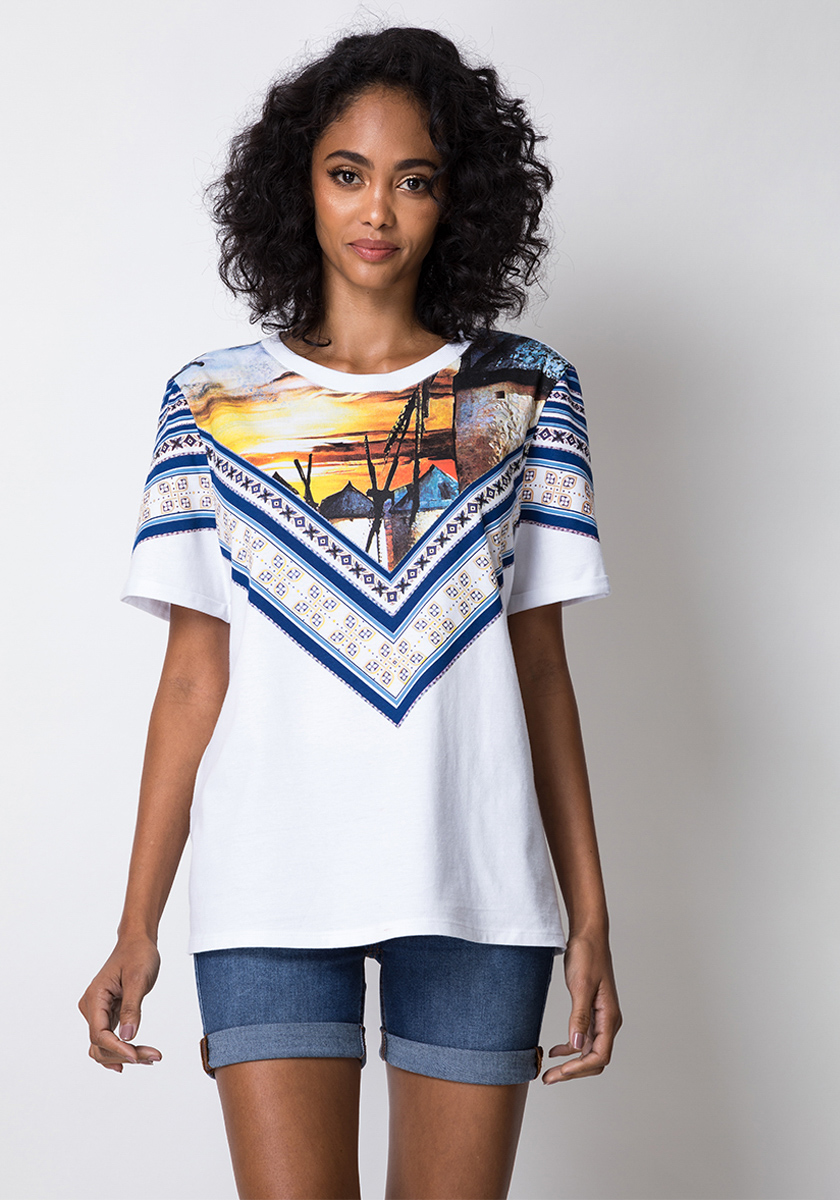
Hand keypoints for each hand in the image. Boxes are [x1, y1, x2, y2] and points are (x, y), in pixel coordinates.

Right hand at [78, 935, 162, 1071]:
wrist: (138, 942)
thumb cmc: (137, 954)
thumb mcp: (138, 979)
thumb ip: (132, 1008)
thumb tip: (128, 1037)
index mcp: (95, 997)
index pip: (99, 1034)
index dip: (117, 1048)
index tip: (137, 1056)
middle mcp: (91, 1007)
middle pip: (101, 1044)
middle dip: (125, 1054)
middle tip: (154, 1057)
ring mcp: (98, 1012)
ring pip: (104, 1045)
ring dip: (124, 1055)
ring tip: (150, 1058)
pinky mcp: (107, 1014)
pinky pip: (110, 1038)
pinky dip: (123, 1048)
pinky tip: (139, 1056)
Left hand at [542, 931, 621, 1083]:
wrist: (588, 936)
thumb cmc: (588, 956)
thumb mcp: (581, 986)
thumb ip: (579, 1016)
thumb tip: (576, 1046)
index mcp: (609, 1018)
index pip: (599, 1056)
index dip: (579, 1069)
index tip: (558, 1073)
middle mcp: (608, 1021)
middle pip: (594, 1059)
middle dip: (573, 1072)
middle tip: (549, 1078)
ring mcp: (600, 1018)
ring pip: (588, 1051)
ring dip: (570, 1062)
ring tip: (549, 1070)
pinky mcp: (591, 1011)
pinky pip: (583, 1038)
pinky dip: (570, 1048)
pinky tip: (555, 1050)